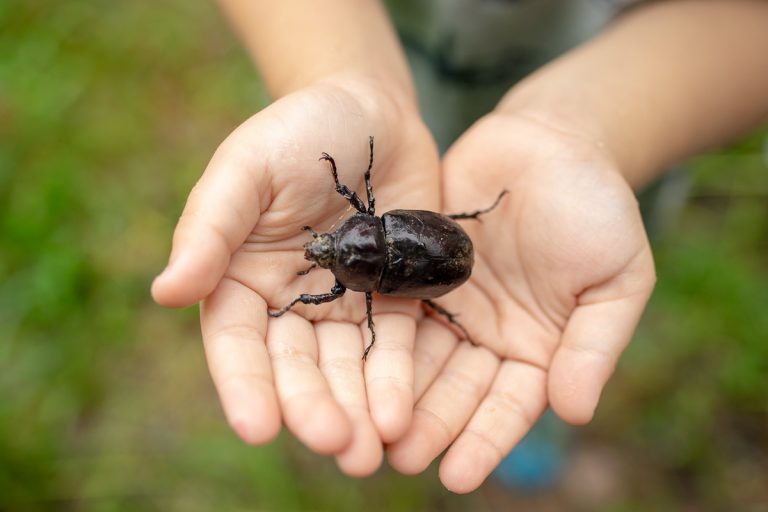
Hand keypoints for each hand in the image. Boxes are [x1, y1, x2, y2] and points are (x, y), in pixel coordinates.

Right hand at [152, 75, 438, 475]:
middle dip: (314, 408)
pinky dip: (397, 379)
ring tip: (372, 451)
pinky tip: (404, 414)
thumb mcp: (246, 167)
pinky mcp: (393, 295)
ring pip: (347, 368)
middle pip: (297, 368)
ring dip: (359, 410)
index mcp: (241, 278)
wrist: (371, 112)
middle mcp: (290, 303)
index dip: (244, 387)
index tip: (257, 428)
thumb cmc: (296, 130)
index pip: (237, 344)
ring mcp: (344, 303)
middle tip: (338, 446)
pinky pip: (395, 343)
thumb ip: (209, 228)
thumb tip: (165, 292)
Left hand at [388, 112, 655, 491]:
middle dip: (428, 424)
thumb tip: (574, 412)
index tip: (457, 476)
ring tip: (363, 427)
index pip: (510, 405)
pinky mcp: (416, 270)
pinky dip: (376, 340)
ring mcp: (449, 304)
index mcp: (539, 348)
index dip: (486, 440)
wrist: (550, 139)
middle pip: (456, 390)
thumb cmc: (597, 205)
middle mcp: (488, 336)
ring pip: (418, 359)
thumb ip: (596, 345)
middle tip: (394, 457)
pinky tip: (348, 365)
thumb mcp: (617, 276)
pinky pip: (393, 308)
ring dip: (393, 394)